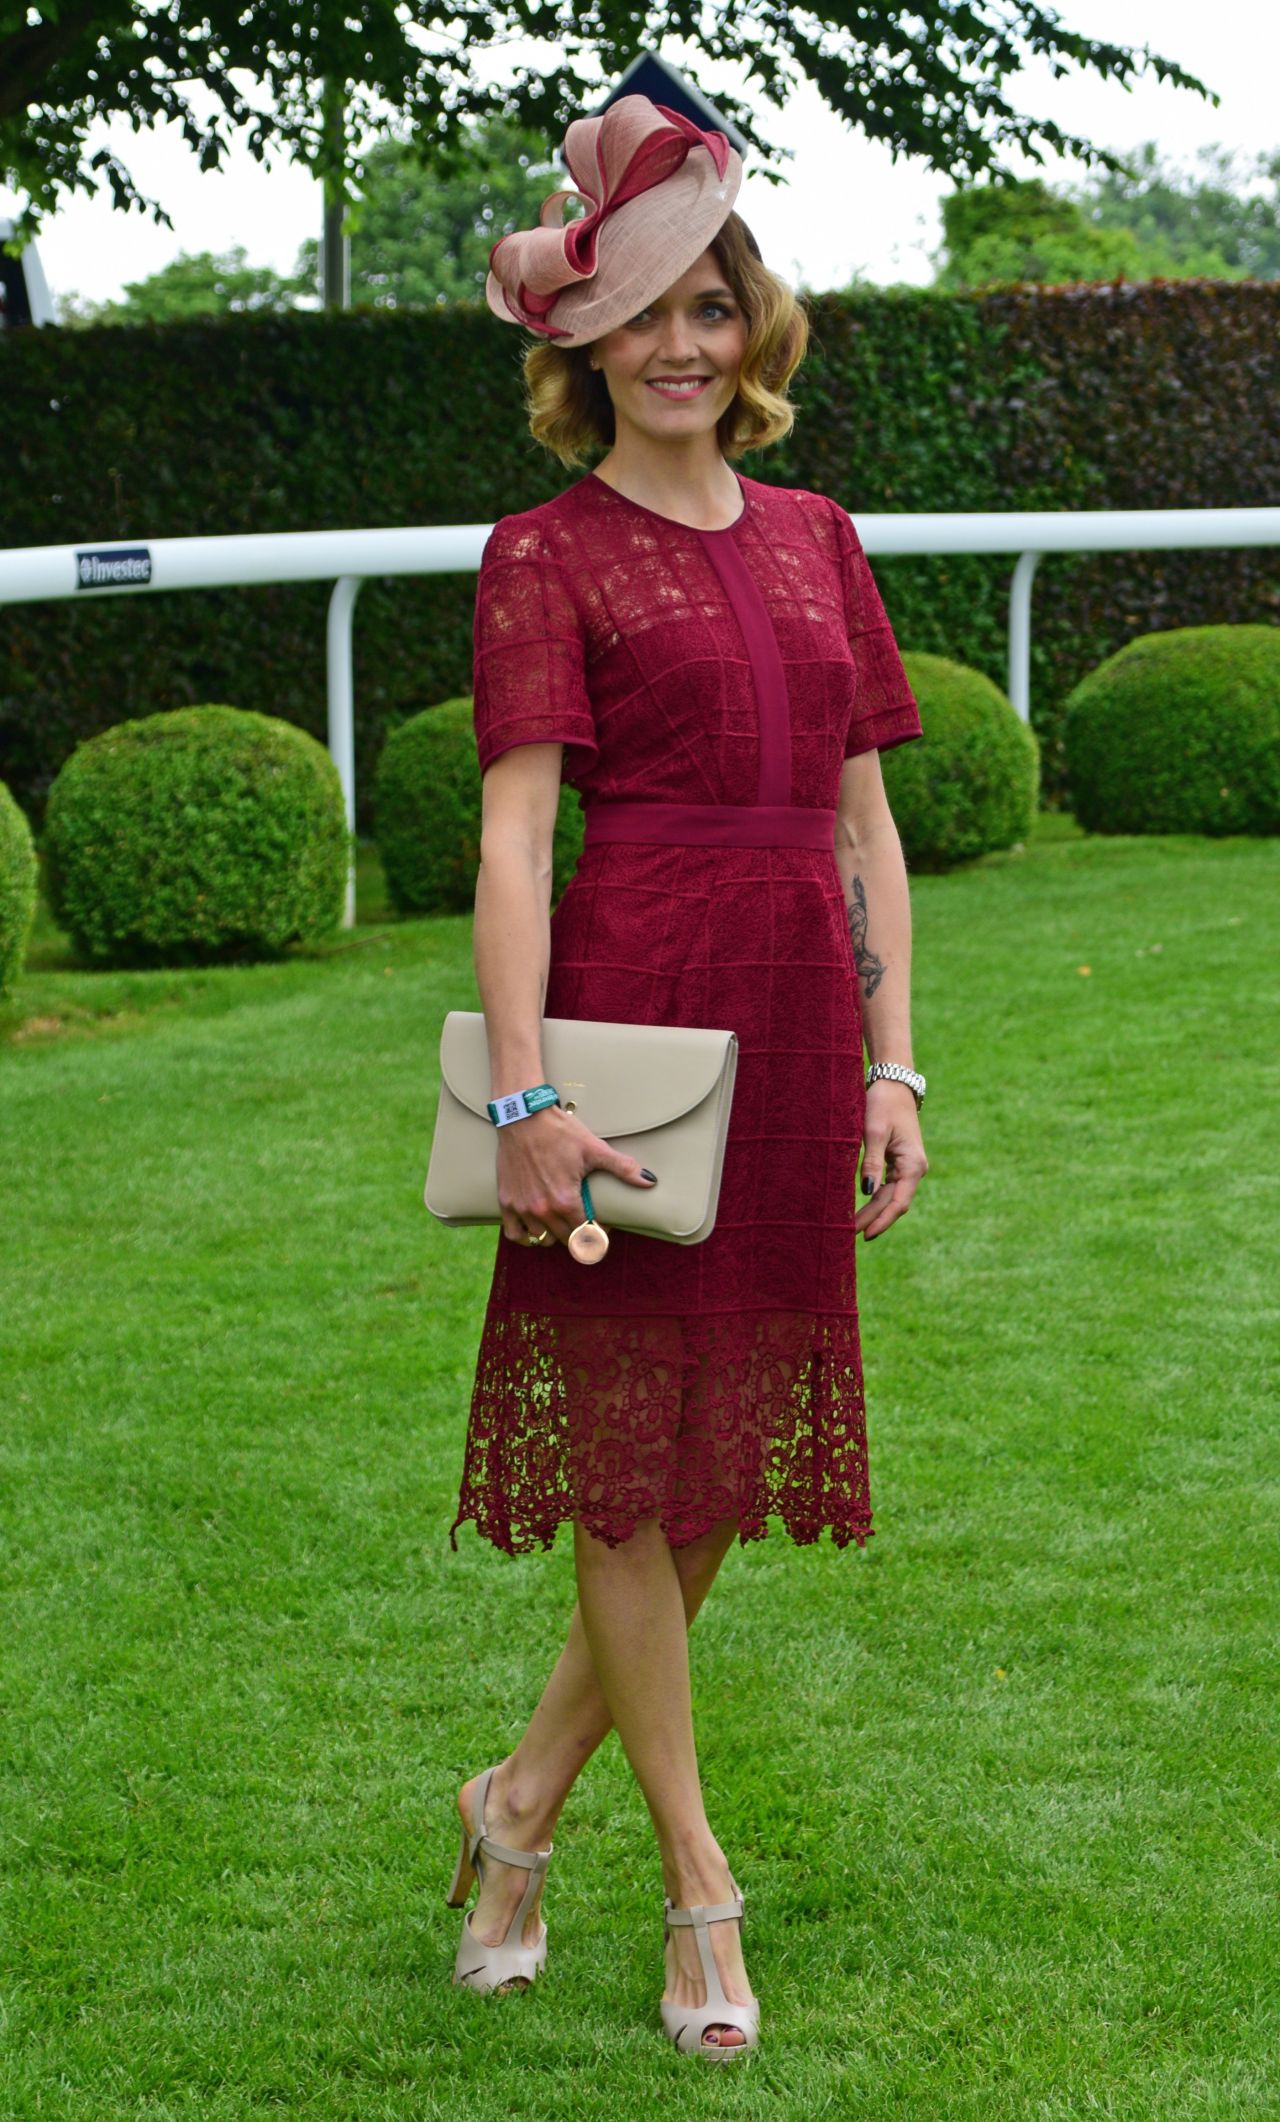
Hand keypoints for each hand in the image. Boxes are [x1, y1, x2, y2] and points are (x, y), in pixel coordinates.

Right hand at [496, 1104, 655, 1246]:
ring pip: (543, 1239)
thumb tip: (649, 1180)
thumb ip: (622, 1168)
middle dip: (580, 1236)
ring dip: (555, 1236)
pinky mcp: (506, 1201)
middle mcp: (542, 1210)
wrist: (523, 1117)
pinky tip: (535, 1228)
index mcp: (565, 1201)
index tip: (603, 1225)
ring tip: (563, 1223)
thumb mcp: (594, 1149)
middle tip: (585, 1224)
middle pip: (566, 1240)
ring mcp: (522, 1208)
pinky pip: (514, 1234)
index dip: (599, 1233)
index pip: (587, 1234)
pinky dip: (525, 1236)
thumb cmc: (559, 1132)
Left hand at [854, 1080, 926, 1241]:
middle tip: (848, 1234)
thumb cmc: (883, 1104)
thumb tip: (866, 1191)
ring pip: (891, 1198)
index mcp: (913, 1165)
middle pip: (893, 1203)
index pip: (898, 1202)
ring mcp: (908, 1168)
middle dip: (873, 1219)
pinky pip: (889, 1188)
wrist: (894, 1085)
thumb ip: (871, 1162)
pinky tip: (862, 1210)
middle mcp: (914, 1170)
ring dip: (874, 1212)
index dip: (882, 1220)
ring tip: (853, 1227)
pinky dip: (876, 1200)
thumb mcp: (874, 1132)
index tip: (865, 1234)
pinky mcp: (900, 1164)